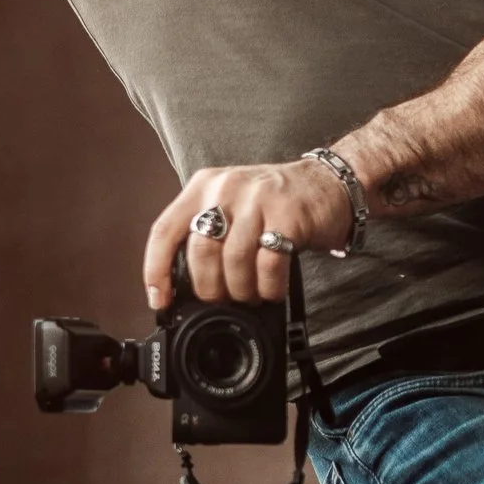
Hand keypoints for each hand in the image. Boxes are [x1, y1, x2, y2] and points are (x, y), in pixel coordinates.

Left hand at [144, 157, 355, 309]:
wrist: (328, 182)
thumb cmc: (275, 201)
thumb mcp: (230, 204)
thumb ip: (206, 234)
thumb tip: (182, 285)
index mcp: (202, 187)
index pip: (164, 231)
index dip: (156, 272)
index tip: (160, 300)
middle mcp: (226, 188)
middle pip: (200, 252)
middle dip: (209, 288)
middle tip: (223, 298)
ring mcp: (258, 199)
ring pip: (234, 261)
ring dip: (241, 290)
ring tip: (249, 295)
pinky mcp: (288, 215)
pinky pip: (269, 264)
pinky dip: (268, 287)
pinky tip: (271, 290)